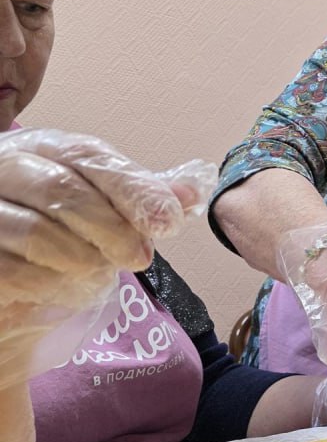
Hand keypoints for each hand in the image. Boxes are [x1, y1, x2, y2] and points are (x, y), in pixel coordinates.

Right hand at [0, 129, 214, 385]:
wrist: (14, 293)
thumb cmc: (62, 243)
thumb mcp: (105, 215)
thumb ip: (141, 200)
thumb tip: (192, 191)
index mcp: (40, 148)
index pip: (87, 155)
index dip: (133, 188)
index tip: (170, 221)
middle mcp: (2, 166)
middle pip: (62, 189)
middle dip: (113, 228)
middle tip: (140, 258)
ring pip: (37, 231)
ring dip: (83, 259)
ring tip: (99, 273)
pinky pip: (14, 271)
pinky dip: (52, 285)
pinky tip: (69, 290)